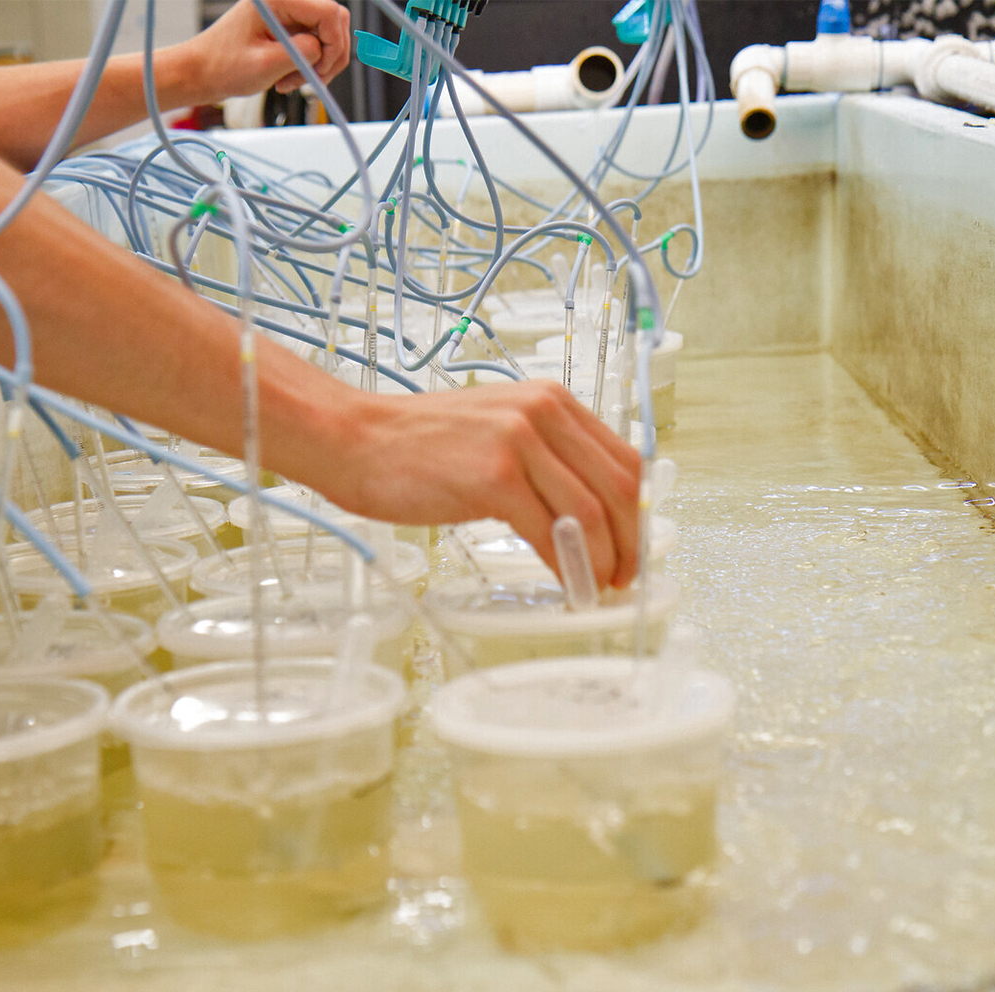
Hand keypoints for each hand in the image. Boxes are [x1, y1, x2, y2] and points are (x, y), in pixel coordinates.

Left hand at [183, 0, 351, 101]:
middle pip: (333, 21)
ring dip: (319, 62)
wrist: (202, 72)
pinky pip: (313, 43)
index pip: (329, 13)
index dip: (333, 44)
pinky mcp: (287, 27)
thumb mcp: (265, 65)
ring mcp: (286, 13)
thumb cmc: (223, 66)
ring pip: (326, 34)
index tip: (321, 70)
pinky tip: (288, 76)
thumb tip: (324, 50)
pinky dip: (309, 64)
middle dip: (329, 55)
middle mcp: (284, 1)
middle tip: (312, 78)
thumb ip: (300, 53)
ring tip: (292, 80)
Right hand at [324, 381, 643, 589]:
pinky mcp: (495, 477)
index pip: (624, 459)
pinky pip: (550, 533)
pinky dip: (568, 567)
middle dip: (632, 542)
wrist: (355, 439)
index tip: (634, 545)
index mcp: (550, 400)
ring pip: (590, 514)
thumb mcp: (496, 432)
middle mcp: (542, 413)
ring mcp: (519, 442)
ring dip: (604, 561)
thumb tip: (587, 512)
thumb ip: (544, 459)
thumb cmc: (416, 444)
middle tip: (625, 576)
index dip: (639, 512)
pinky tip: (567, 584)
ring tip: (597, 587)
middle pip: (619, 487)